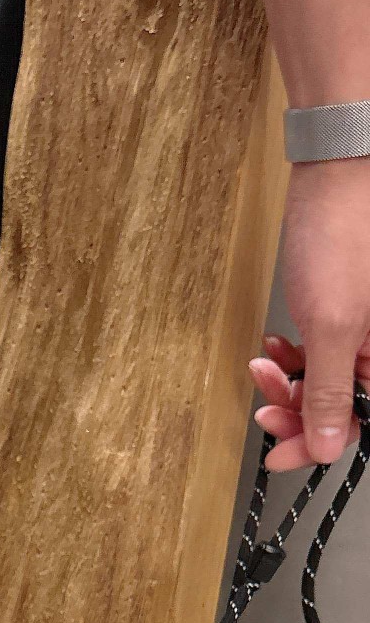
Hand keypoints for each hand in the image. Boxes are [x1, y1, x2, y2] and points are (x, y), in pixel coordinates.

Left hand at [253, 160, 369, 471]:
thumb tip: (330, 445)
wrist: (337, 168)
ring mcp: (369, 325)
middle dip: (297, 410)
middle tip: (263, 410)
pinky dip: (293, 352)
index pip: (364, 421)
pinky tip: (273, 344)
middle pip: (343, 404)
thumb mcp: (333, 325)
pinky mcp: (349, 306)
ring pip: (327, 376)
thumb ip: (331, 390)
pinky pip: (322, 347)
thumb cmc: (344, 233)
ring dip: (289, 380)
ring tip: (263, 365)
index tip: (279, 454)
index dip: (320, 443)